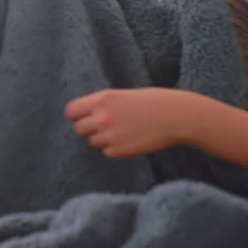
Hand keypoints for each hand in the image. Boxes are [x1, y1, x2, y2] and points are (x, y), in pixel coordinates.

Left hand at [64, 87, 194, 157]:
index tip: (85, 116)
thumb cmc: (152, 102)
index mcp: (102, 99)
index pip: (71, 111)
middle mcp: (102, 117)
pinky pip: (107, 152)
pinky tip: (131, 139)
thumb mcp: (122, 95)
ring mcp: (110, 135)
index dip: (77, 115)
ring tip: (124, 130)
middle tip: (107, 125)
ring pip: (93, 141)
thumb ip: (102, 105)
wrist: (176, 116)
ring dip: (103, 138)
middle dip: (89, 128)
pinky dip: (115, 148)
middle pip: (79, 128)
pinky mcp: (120, 151)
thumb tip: (83, 116)